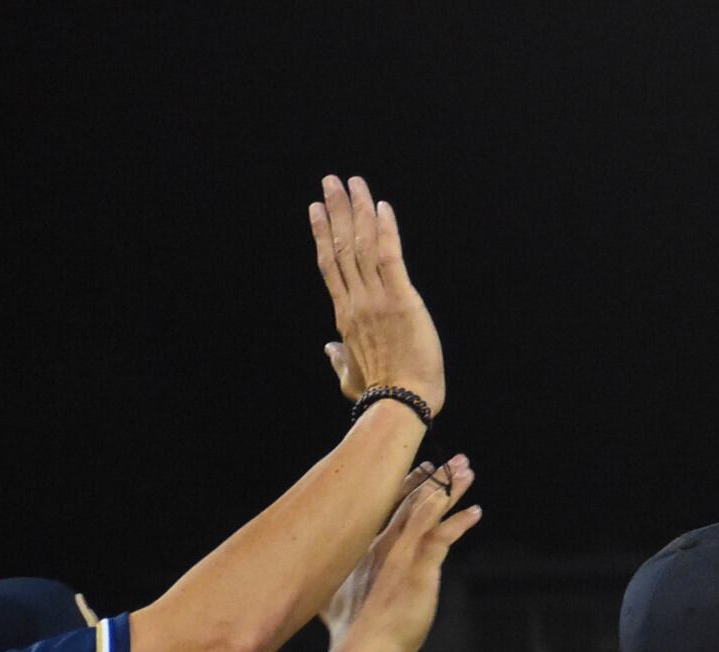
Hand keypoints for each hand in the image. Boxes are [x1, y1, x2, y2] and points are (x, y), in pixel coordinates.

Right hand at [310, 175, 443, 414]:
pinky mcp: (401, 300)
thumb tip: (329, 348)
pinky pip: (391, 257)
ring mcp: (376, 298)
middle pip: (341, 246)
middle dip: (336, 210)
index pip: (330, 266)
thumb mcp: (349, 375)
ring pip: (363, 245)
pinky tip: (382, 207)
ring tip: (353, 183)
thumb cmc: (377, 393)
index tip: (317, 211)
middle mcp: (356, 300)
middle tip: (330, 181)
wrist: (399, 402)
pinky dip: (386, 230)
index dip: (323, 235)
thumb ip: (338, 358)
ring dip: (358, 210)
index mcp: (345, 315)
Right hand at [328, 457, 479, 651]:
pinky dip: (460, 521)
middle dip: (432, 477)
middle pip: (410, 500)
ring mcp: (401, 552)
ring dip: (450, 488)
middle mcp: (382, 543)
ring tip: (467, 470)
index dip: (405, 486)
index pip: (386, 507)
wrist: (359, 651)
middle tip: (452, 459)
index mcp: (363, 547)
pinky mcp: (419, 567)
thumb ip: (334, 585)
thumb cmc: (348, 631)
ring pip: (428, 510)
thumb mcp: (331, 598)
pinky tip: (475, 512)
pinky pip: (443, 535)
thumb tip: (316, 589)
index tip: (419, 469)